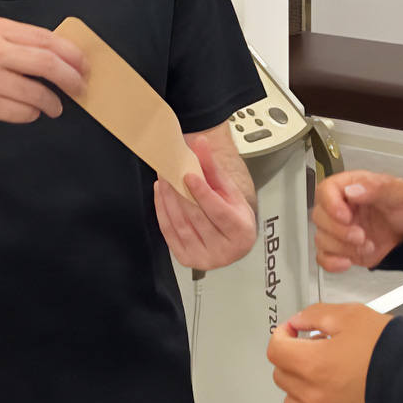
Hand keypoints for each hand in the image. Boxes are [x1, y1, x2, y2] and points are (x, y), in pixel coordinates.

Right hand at [0, 17, 86, 129]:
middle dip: (71, 78)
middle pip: (46, 63)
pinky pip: (23, 111)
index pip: (45, 38)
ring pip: (37, 92)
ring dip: (53, 102)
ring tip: (54, 106)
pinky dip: (33, 113)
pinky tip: (30, 111)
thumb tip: (65, 56)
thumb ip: (20, 43)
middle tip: (80, 87)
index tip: (84, 65)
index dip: (71, 54)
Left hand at [154, 134, 257, 269]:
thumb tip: (201, 142)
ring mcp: (204, 259)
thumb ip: (213, 168)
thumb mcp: (229, 190)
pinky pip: (169, 234)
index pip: (219, 212)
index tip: (188, 175)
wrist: (232, 238)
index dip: (203, 193)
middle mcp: (224, 252)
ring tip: (163, 180)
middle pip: (197, 218)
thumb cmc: (234, 213)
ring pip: (180, 226)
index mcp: (241, 233)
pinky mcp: (187, 260)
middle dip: (180, 193)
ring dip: (168, 201)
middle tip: (168, 171)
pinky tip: (161, 195)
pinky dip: (162, 212)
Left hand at [266, 302, 391, 402]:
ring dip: (300, 386)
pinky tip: (331, 398)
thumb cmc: (391, 353)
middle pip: (282, 375)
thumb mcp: (353, 316)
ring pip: (292, 402)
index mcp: (313, 364)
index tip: (292, 332)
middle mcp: (313, 395)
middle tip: (315, 349)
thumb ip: (318, 315)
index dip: (282, 335)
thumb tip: (299, 321)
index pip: (276, 349)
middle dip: (293, 358)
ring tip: (324, 375)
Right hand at [312, 170, 402, 273]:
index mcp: (349, 186)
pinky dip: (332, 263)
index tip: (346, 216)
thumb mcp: (398, 191)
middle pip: (319, 217)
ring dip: (343, 248)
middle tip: (361, 236)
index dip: (330, 204)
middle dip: (340, 231)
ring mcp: (338, 229)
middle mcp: (339, 207)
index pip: (325, 190)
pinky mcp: (341, 248)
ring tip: (368, 247)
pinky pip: (323, 257)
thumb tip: (352, 191)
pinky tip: (347, 263)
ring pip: (321, 239)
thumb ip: (377, 188)